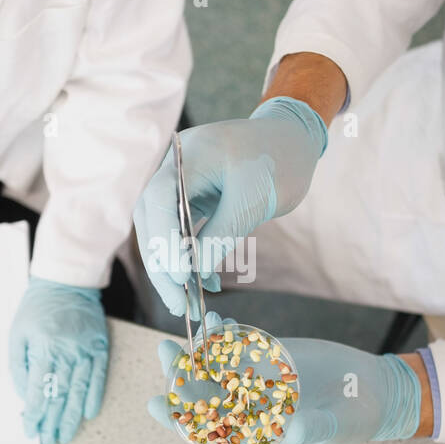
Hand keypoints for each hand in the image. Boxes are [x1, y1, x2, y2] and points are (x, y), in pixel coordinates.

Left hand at [9, 278, 108, 443]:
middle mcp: (67, 351)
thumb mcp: (18, 335)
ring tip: (66, 436)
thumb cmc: (36, 310)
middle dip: (53, 422)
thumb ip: (20, 368)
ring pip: (80, 390)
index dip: (34, 414)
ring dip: (73, 417)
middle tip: (49, 441)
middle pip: (61, 395)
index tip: (30, 431)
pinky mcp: (100, 347)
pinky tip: (88, 414)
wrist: (66, 283)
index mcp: (44, 348)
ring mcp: (86, 350)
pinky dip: (94, 396)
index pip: (39, 390)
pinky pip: (99, 376)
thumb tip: (27, 397)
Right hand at [133, 97, 327, 315]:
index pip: (160, 200)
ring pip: (160, 228)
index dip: (164, 241)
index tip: (181, 277)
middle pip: (152, 218)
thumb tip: (195, 273)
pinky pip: (179, 229)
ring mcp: (179, 181)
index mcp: (189, 155)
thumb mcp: (256, 200)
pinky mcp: (190, 196)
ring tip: (185, 303)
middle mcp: (174, 166)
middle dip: (162, 263)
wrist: (292, 140)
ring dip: (170, 266)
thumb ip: (223, 234)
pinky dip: (188, 256)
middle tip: (177, 303)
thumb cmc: (280, 161)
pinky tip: (204, 281)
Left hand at [146, 312, 421, 443]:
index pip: (205, 432)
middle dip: (180, 374)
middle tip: (164, 351)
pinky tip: (218, 319)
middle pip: (202, 393)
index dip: (177, 420)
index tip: (155, 404)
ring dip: (200, 347)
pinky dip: (227, 333)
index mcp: (254, 435)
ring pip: (217, 365)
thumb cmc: (353, 420)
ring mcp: (256, 380)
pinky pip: (239, 346)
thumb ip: (311, 429)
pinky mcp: (268, 357)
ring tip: (192, 327)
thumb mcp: (334, 427)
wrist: (375, 392)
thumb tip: (289, 431)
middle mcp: (248, 408)